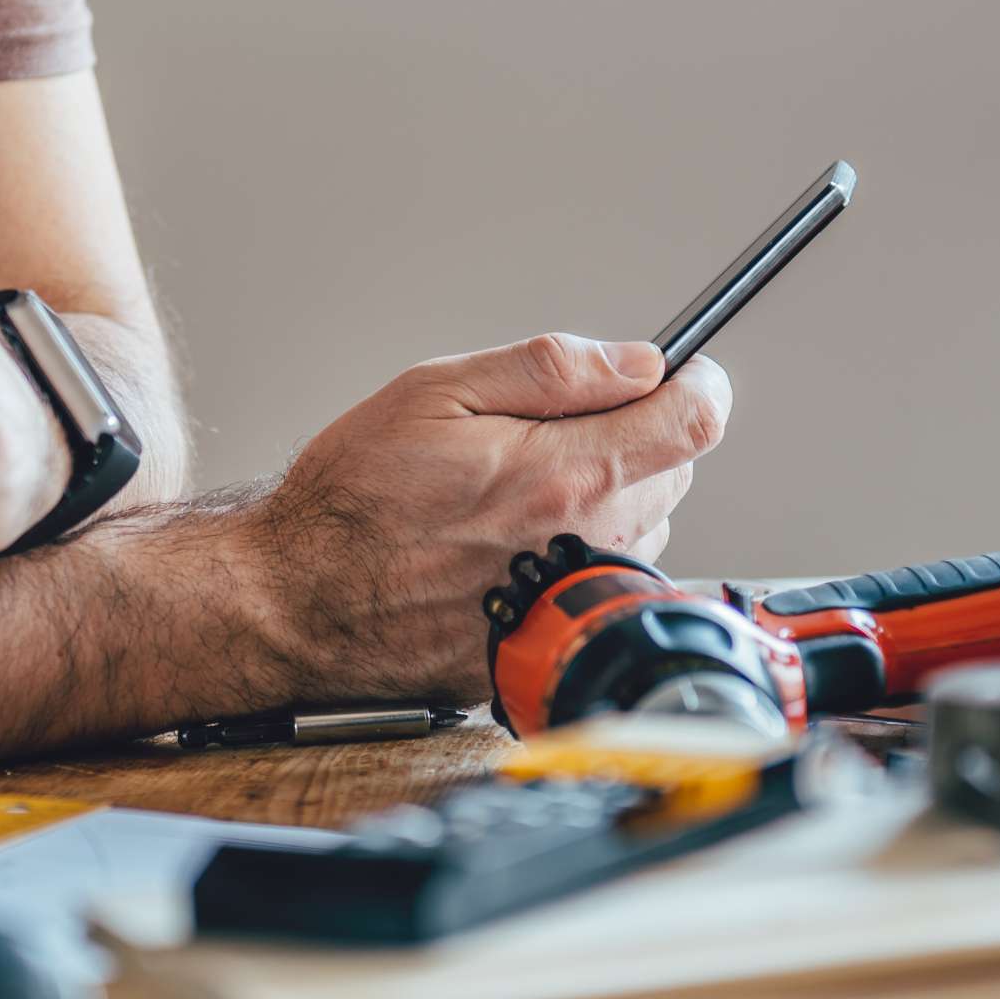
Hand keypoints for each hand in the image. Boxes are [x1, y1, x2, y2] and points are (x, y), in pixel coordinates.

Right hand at [251, 332, 730, 706]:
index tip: (686, 374)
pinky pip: (599, 581)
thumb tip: (637, 362)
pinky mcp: (550, 635)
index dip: (699, 384)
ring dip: (610, 498)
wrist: (300, 600)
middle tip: (559, 428)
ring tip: (521, 491)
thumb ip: (550, 370)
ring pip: (643, 530)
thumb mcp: (437, 392)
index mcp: (566, 474)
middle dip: (639, 436)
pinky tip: (511, 544)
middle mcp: (585, 544)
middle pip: (675, 474)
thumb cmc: (353, 498)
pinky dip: (577, 554)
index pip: (694, 422)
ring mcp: (570, 597)